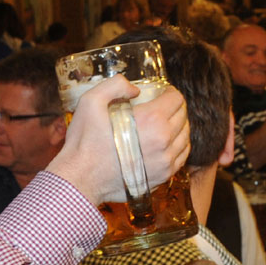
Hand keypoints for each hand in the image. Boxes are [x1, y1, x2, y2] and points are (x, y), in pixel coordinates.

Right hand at [49, 77, 189, 205]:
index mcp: (151, 119)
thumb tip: (136, 90)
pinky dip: (178, 146)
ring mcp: (166, 160)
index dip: (170, 92)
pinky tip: (166, 143)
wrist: (80, 178)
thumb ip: (115, 85)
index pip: (176, 100)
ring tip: (165, 124)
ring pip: (185, 136)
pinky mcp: (164, 175)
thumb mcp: (91, 101)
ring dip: (178, 126)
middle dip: (175, 108)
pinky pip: (181, 156)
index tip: (162, 93)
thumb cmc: (84, 141)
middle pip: (183, 116)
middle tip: (162, 107)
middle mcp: (164, 140)